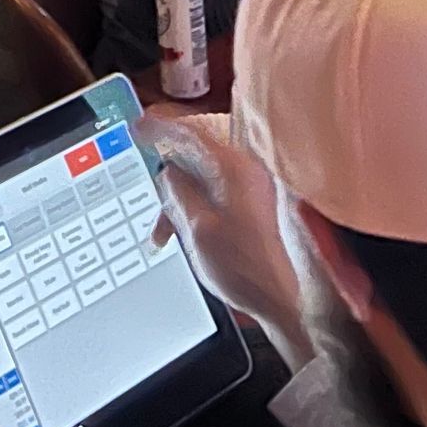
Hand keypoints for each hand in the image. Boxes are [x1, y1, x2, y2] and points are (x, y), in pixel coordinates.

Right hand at [138, 116, 311, 370]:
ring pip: (204, 174)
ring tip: (164, 232)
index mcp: (234, 168)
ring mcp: (255, 183)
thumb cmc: (248, 270)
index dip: (160, 127)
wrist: (287, 299)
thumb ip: (178, 192)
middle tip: (150, 191)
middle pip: (197, 151)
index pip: (190, 132)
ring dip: (181, 198)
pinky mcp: (258, 199)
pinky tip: (186, 232)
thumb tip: (167, 170)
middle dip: (169, 174)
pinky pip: (218, 188)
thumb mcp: (197, 231)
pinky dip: (198, 205)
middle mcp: (249, 167)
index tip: (139, 127)